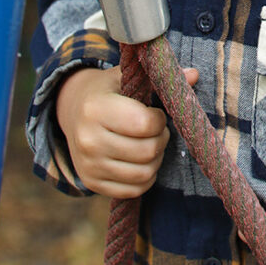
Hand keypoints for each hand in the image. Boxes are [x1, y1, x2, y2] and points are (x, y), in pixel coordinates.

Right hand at [55, 64, 198, 196]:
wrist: (71, 111)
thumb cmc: (108, 92)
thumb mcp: (127, 78)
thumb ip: (159, 78)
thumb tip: (195, 74)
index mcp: (96, 108)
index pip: (144, 124)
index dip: (159, 120)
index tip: (155, 113)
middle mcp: (88, 140)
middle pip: (147, 151)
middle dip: (161, 140)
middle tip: (156, 131)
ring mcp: (88, 165)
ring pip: (143, 174)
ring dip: (156, 159)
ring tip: (149, 144)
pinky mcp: (92, 183)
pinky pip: (134, 190)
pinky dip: (146, 177)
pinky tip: (141, 160)